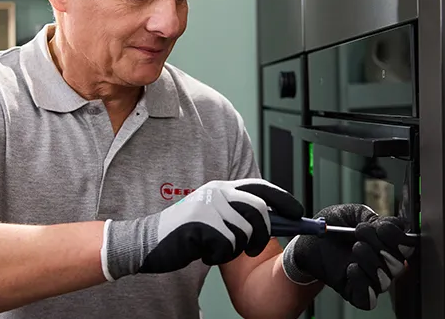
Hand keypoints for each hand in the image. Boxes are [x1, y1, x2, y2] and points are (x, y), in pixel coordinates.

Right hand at [102, 178, 303, 280]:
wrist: (145, 242)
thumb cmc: (182, 233)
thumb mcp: (211, 215)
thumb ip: (235, 212)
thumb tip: (272, 221)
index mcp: (221, 188)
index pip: (261, 188)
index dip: (284, 200)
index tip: (299, 213)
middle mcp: (217, 192)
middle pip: (259, 210)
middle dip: (263, 234)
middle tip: (254, 248)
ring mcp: (208, 208)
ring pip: (245, 233)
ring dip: (235, 250)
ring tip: (216, 249)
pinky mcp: (201, 226)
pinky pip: (227, 247)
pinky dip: (218, 257)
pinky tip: (203, 253)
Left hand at [281, 204, 415, 309]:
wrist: (309, 238)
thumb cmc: (332, 225)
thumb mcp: (353, 213)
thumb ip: (372, 217)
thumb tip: (388, 227)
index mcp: (387, 242)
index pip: (408, 245)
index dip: (397, 237)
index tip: (380, 226)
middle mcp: (384, 263)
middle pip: (399, 264)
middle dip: (380, 246)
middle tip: (360, 232)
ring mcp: (371, 279)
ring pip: (385, 280)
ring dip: (370, 261)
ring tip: (355, 248)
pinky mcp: (356, 292)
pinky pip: (368, 299)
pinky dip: (362, 283)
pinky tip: (351, 268)